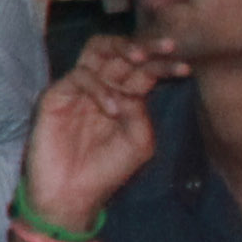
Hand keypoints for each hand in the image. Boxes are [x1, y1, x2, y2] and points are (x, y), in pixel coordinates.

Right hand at [24, 34, 179, 225]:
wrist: (72, 195)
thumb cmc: (107, 171)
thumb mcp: (139, 142)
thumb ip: (140, 111)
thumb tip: (133, 87)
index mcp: (123, 97)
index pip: (143, 70)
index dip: (164, 65)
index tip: (186, 69)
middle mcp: (102, 87)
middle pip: (122, 51)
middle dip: (147, 46)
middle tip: (167, 47)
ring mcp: (78, 89)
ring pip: (96, 50)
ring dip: (121, 48)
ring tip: (140, 59)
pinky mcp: (56, 96)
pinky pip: (80, 76)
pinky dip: (99, 88)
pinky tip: (112, 109)